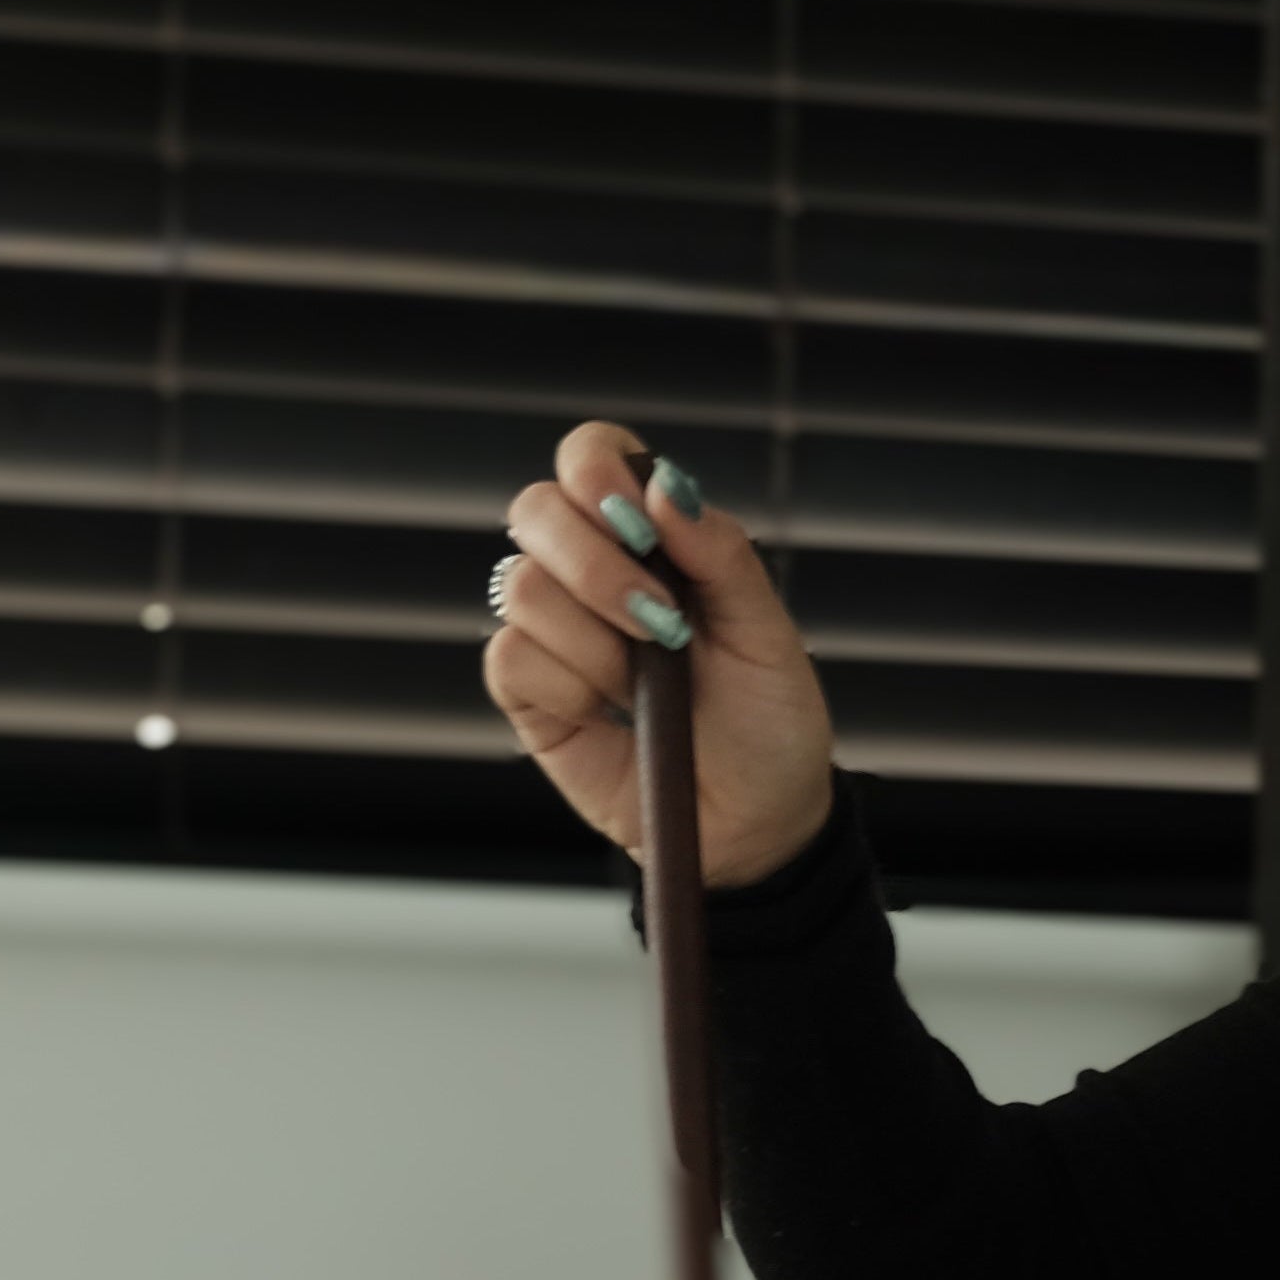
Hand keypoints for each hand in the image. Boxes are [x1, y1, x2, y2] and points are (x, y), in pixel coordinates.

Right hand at [481, 420, 837, 889]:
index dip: (596, 468)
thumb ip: (720, 555)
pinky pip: (511, 657)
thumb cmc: (768, 723)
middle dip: (596, 563)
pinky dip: (568, 684)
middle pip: (535, 507)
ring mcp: (552, 629)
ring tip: (646, 685)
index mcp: (647, 538)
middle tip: (662, 623)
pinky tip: (609, 715)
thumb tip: (663, 483)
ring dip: (595, 640)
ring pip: (519, 585)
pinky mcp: (528, 691)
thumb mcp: (767, 635)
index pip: (590, 456)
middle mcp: (587, 570)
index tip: (635, 517)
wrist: (758, 823)